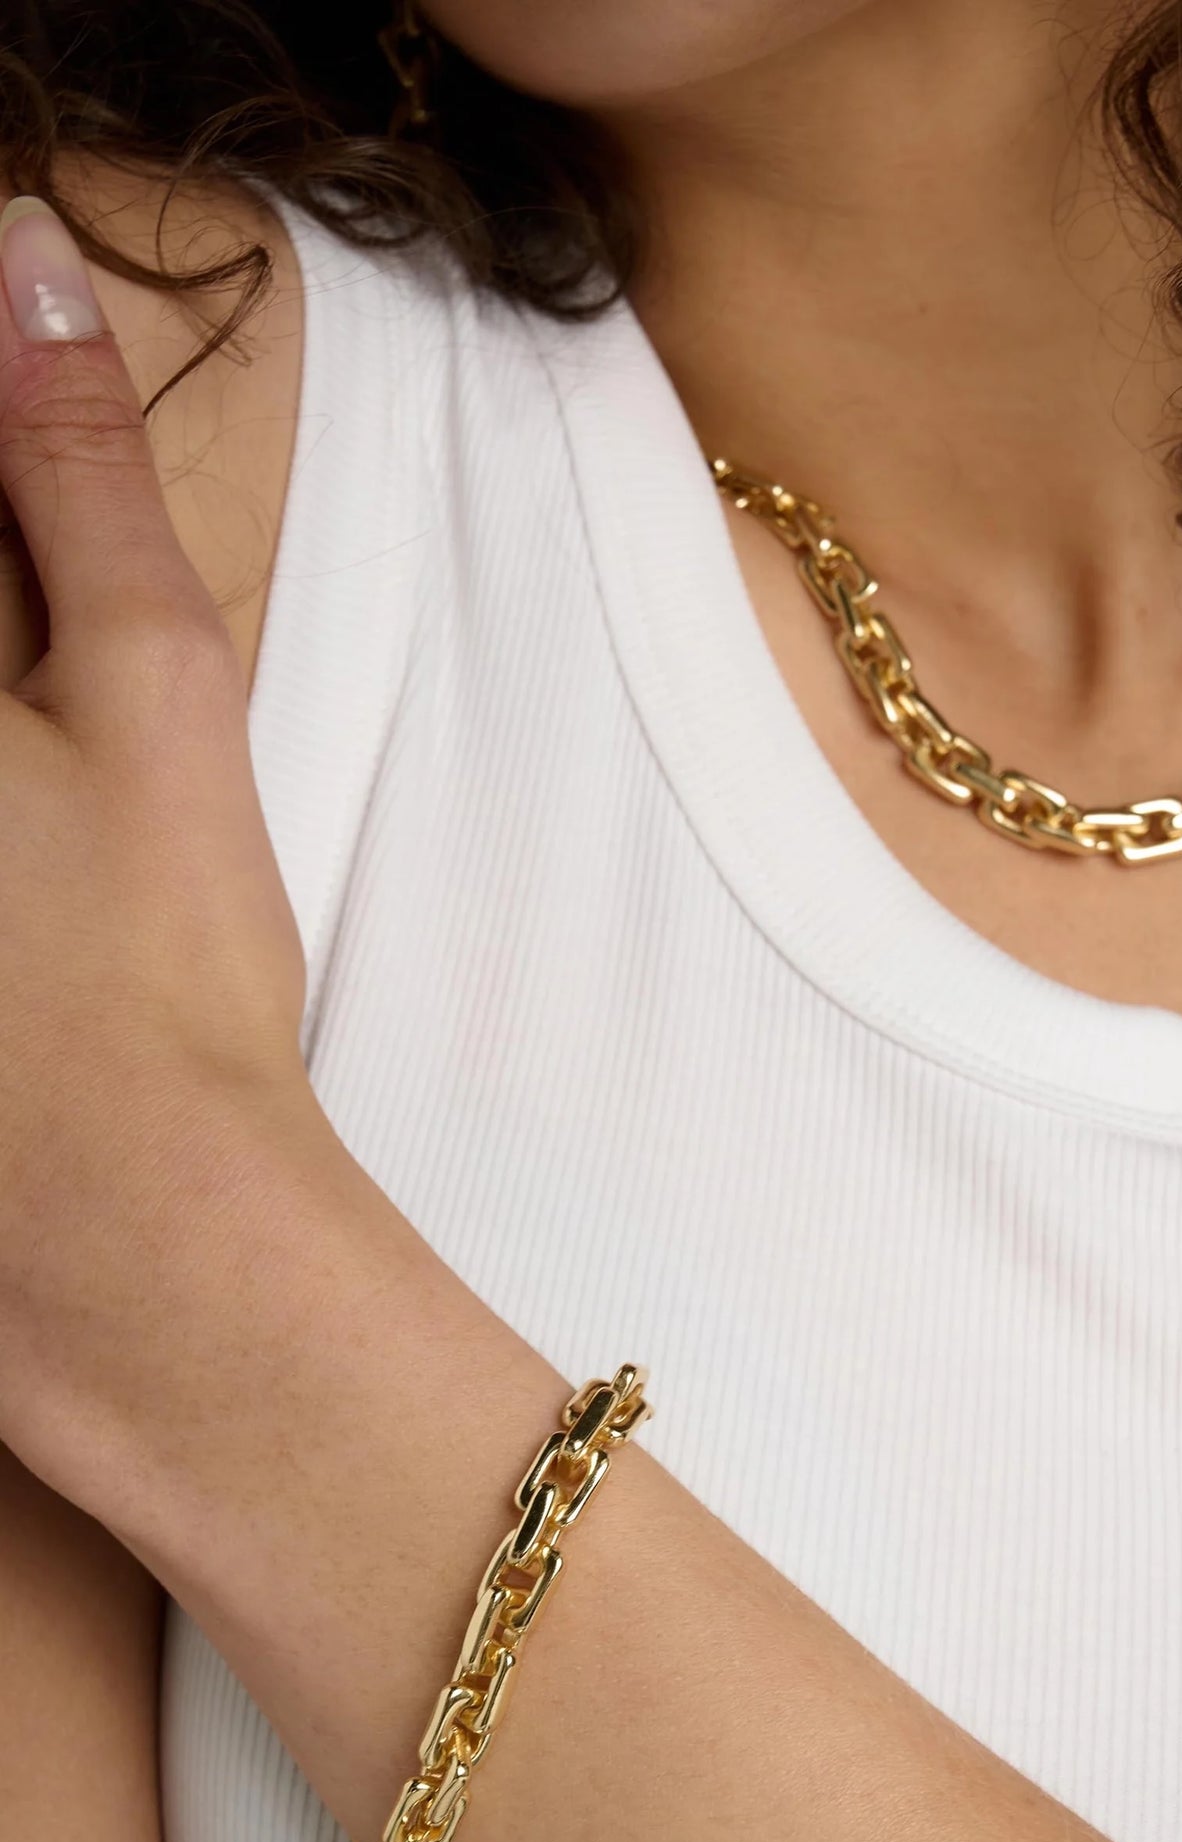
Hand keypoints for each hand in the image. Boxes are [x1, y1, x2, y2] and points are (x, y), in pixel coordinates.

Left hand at [0, 197, 319, 1488]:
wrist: (133, 1234)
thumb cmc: (161, 973)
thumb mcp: (159, 692)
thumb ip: (77, 469)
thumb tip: (21, 262)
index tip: (46, 655)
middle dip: (0, 647)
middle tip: (61, 775)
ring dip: (7, 745)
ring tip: (52, 873)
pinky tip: (21, 907)